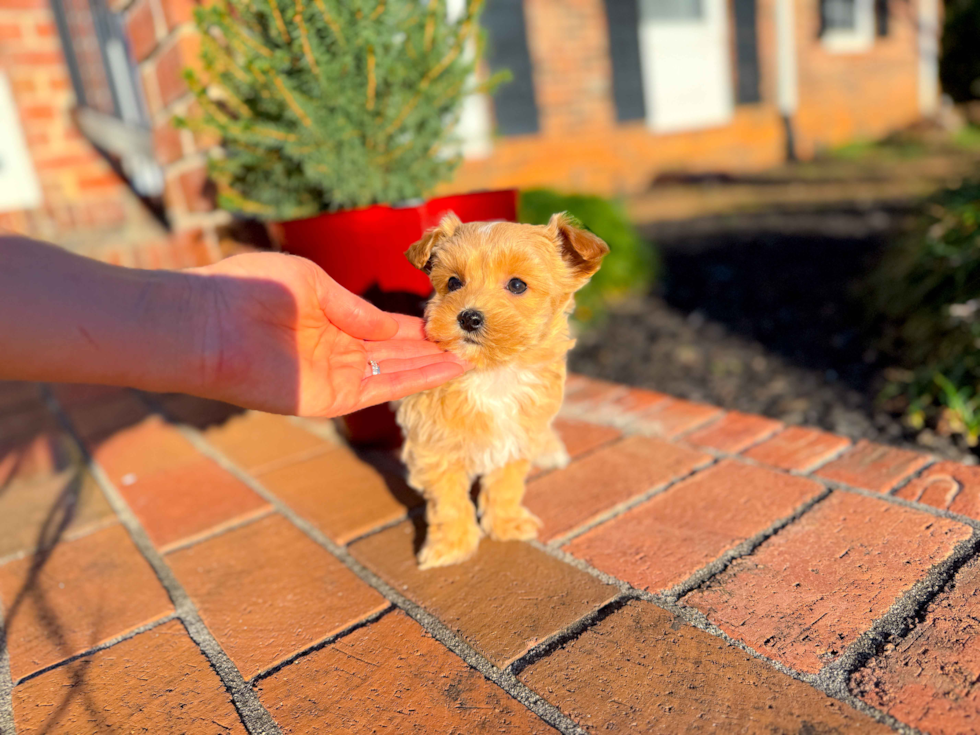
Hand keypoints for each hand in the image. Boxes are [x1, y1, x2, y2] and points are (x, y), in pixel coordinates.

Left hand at [190, 252, 466, 416]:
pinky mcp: (327, 399)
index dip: (416, 327)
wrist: (207, 322)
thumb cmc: (249, 290)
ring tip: (472, 358)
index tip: (449, 323)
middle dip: (433, 349)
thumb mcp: (312, 283)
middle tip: (474, 344)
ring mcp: (333, 377)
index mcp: (329, 320)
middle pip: (395, 353)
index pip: (383, 327)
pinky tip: (443, 370)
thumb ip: (354, 308)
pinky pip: (379, 390)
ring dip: (432, 367)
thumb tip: (392, 328)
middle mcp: (335, 351)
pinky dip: (412, 382)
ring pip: (394, 372)